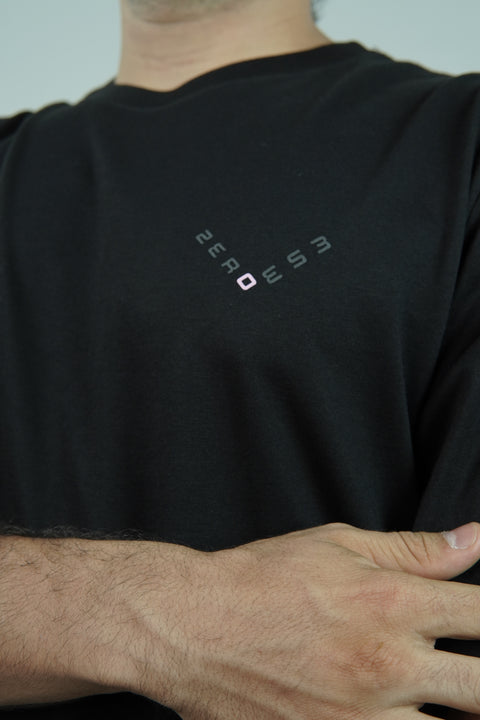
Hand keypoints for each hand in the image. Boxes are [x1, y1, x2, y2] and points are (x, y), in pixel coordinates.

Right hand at [133, 522, 479, 718]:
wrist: (196, 628)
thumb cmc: (263, 578)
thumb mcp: (338, 545)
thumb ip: (414, 550)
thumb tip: (474, 539)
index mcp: (393, 603)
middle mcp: (389, 664)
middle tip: (470, 670)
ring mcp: (364, 717)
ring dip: (450, 708)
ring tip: (437, 692)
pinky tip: (400, 709)